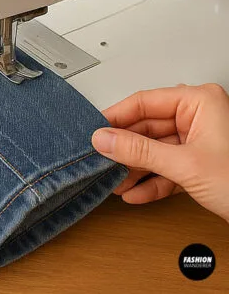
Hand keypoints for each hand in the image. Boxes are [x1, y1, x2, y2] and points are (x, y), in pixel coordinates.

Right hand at [91, 83, 228, 221]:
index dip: (116, 118)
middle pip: (148, 128)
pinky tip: (135, 192)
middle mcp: (200, 116)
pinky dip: (151, 181)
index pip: (145, 102)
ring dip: (135, 169)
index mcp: (200, 101)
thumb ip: (139, 151)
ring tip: (115, 180)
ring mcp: (201, 140)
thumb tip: (104, 139)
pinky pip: (167, 167)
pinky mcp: (201, 164)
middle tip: (100, 159)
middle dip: (125, 150)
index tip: (94, 131)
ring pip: (155, 150)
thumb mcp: (185, 164)